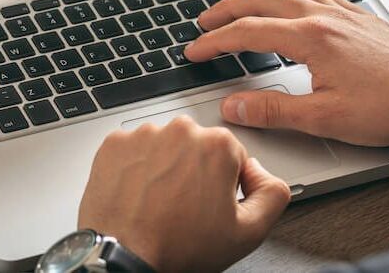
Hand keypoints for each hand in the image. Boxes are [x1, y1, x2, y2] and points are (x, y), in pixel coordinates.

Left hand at [78, 117, 289, 272]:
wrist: (124, 257)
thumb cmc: (179, 247)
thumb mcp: (247, 232)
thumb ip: (272, 194)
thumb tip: (263, 173)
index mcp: (217, 145)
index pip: (231, 155)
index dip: (224, 183)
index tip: (211, 203)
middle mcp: (181, 130)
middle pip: (196, 146)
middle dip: (194, 170)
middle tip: (185, 206)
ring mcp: (145, 133)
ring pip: (164, 145)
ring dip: (164, 166)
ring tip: (159, 201)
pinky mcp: (116, 142)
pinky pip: (133, 149)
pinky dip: (135, 166)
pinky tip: (138, 192)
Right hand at [186, 0, 388, 165]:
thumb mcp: (324, 118)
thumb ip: (272, 110)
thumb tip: (233, 106)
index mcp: (310, 37)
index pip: (247, 32)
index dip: (215, 41)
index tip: (195, 49)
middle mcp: (323, 16)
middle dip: (226, 9)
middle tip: (205, 21)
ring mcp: (342, 12)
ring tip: (239, 9)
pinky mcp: (357, 16)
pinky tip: (291, 5)